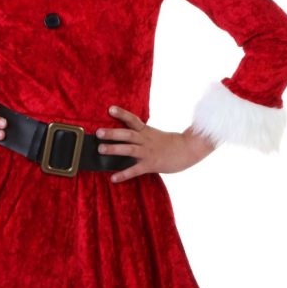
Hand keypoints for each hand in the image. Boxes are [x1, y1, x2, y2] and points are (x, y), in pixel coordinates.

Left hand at [95, 104, 218, 182]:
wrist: (188, 150)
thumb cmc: (170, 143)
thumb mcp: (154, 134)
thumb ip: (140, 134)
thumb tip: (125, 134)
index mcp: (146, 131)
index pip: (132, 119)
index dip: (121, 113)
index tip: (109, 109)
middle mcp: (145, 140)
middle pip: (127, 134)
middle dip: (112, 133)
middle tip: (98, 132)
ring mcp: (148, 152)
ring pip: (129, 149)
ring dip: (114, 149)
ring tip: (101, 149)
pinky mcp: (151, 165)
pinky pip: (135, 170)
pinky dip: (124, 175)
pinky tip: (113, 178)